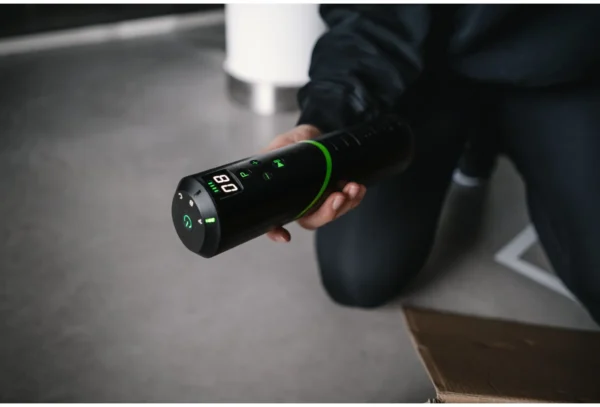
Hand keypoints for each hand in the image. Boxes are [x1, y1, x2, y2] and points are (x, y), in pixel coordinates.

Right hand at [262, 124, 366, 242]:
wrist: (316, 135)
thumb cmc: (295, 142)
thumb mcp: (282, 143)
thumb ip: (276, 152)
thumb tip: (274, 158)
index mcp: (282, 196)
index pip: (274, 220)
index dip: (276, 232)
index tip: (285, 236)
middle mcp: (300, 203)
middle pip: (310, 221)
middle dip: (327, 213)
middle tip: (337, 198)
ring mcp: (319, 201)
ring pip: (331, 214)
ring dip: (345, 204)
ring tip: (352, 187)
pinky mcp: (336, 195)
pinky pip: (346, 204)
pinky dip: (354, 198)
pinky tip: (358, 188)